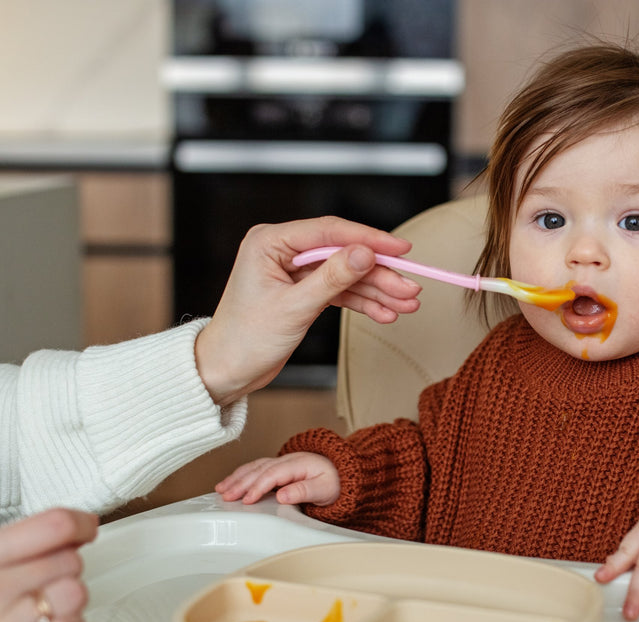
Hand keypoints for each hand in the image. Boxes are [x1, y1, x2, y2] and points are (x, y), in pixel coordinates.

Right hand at [0, 508, 97, 621]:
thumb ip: (33, 540)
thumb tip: (82, 524)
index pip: (55, 525)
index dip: (80, 524)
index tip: (87, 528)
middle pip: (71, 561)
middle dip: (67, 572)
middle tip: (44, 586)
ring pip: (74, 595)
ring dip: (69, 605)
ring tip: (44, 612)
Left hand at [195, 217, 420, 404]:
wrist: (226, 371)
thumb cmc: (245, 339)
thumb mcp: (294, 307)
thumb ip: (332, 278)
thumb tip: (365, 252)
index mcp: (270, 241)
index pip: (330, 231)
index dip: (369, 238)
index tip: (401, 249)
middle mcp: (283, 250)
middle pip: (344, 254)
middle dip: (379, 274)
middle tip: (410, 288)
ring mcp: (295, 271)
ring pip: (346, 275)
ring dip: (377, 291)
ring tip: (406, 304)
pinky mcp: (303, 291)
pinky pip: (340, 292)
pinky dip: (362, 303)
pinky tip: (385, 313)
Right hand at [216, 452, 339, 506]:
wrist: (342, 472)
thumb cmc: (334, 482)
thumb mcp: (324, 489)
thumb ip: (303, 491)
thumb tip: (282, 496)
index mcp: (298, 463)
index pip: (273, 474)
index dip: (259, 486)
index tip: (247, 500)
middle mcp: (287, 460)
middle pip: (259, 469)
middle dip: (241, 483)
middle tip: (226, 496)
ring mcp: (281, 462)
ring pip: (254, 467)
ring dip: (237, 478)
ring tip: (221, 489)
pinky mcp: (277, 468)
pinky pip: (256, 469)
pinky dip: (241, 475)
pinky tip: (230, 483)